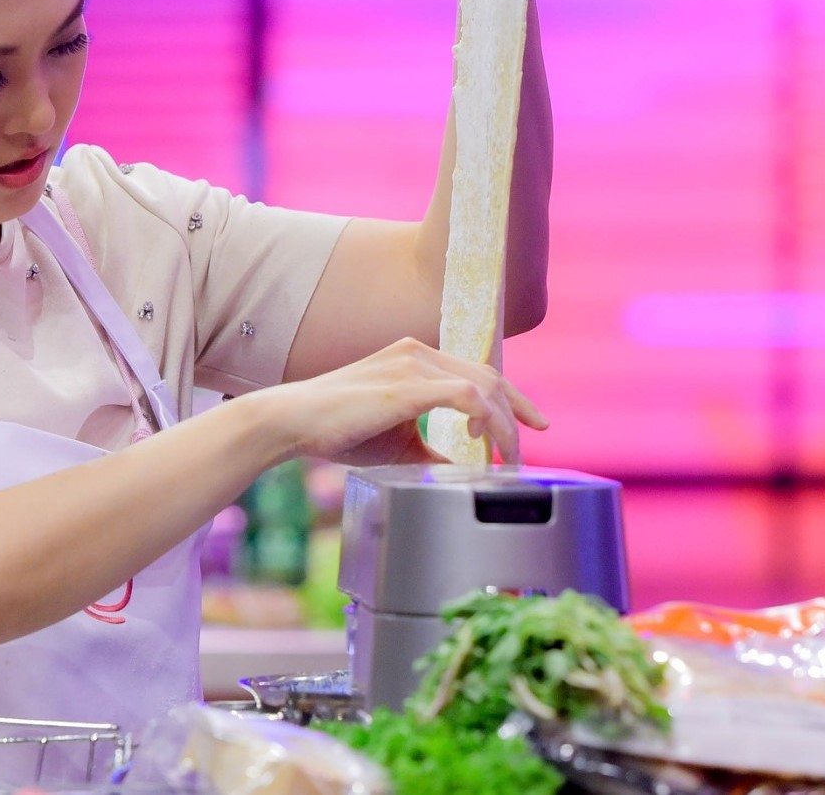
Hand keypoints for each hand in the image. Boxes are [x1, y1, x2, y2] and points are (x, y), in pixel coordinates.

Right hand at [259, 338, 547, 465]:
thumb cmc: (337, 430)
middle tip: (530, 444)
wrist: (294, 422)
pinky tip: (483, 445)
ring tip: (505, 458)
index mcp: (414, 358)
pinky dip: (486, 423)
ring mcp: (413, 364)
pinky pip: (469, 398)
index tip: (531, 424)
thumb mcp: (397, 442)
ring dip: (503, 425)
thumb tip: (460, 472)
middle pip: (489, 375)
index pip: (477, 372)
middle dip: (518, 411)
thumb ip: (432, 449)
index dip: (510, 399)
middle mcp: (418, 352)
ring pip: (483, 386)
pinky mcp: (409, 384)